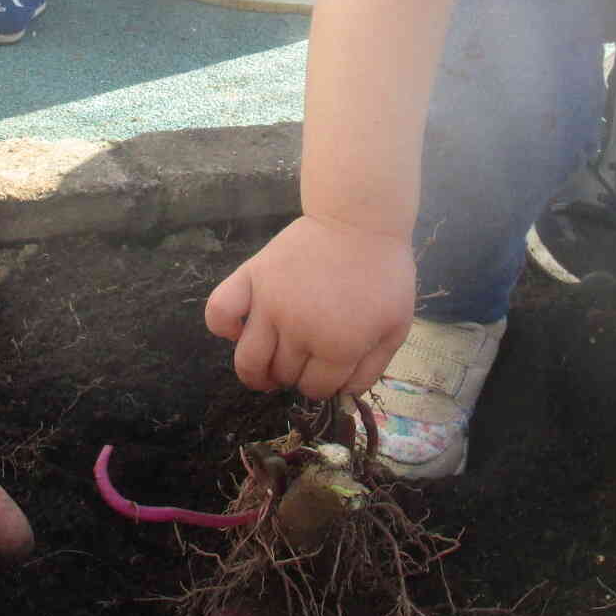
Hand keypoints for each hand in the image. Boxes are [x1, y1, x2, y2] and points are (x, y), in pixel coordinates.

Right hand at [203, 213, 414, 397]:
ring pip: (248, 360)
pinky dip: (222, 328)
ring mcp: (271, 304)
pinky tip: (239, 330)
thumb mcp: (396, 326)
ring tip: (265, 369)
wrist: (359, 221)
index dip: (323, 386)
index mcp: (338, 347)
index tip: (327, 372)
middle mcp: (299, 331)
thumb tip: (342, 394)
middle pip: (284, 376)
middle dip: (294, 377)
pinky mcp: (251, 277)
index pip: (316, 389)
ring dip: (255, 373)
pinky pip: (219, 311)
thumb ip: (371, 369)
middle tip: (303, 361)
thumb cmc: (382, 273)